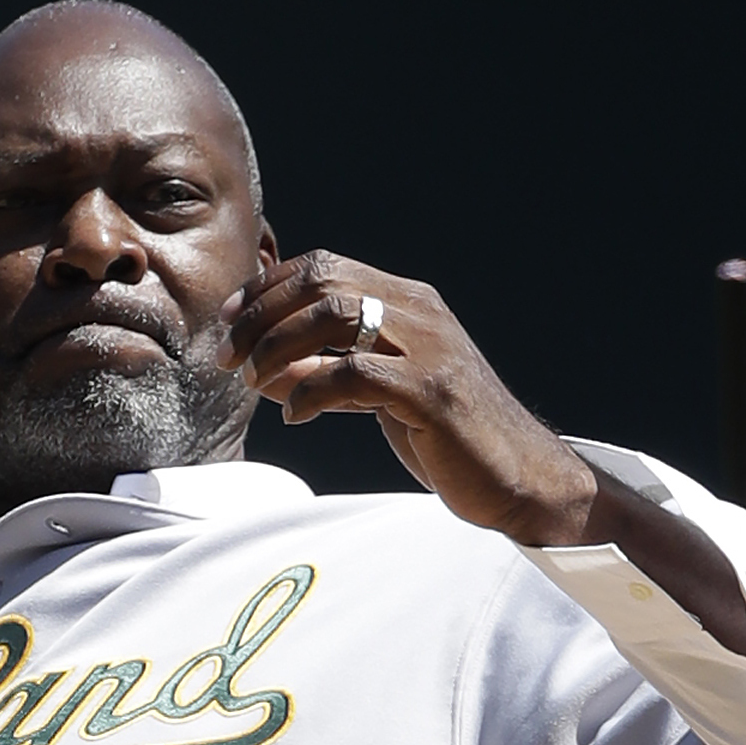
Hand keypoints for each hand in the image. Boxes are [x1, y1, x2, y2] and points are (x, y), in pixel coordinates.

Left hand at [220, 253, 598, 544]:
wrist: (518, 478)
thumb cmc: (446, 437)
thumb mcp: (380, 394)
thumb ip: (328, 371)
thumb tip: (259, 369)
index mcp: (408, 301)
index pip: (322, 266)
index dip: (266, 288)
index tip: (229, 322)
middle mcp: (419, 311)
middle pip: (320, 279)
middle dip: (260, 313)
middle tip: (227, 355)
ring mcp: (429, 347)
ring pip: (333, 313)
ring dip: (277, 346)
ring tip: (253, 382)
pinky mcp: (431, 391)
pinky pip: (354, 372)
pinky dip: (311, 390)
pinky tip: (295, 415)